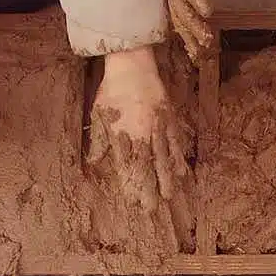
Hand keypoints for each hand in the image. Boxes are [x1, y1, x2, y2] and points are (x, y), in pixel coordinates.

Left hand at [88, 47, 190, 211]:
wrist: (133, 67)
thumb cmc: (112, 91)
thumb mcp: (99, 116)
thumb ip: (99, 141)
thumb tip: (93, 162)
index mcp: (123, 136)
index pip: (127, 167)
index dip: (131, 185)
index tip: (132, 201)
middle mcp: (142, 136)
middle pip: (147, 167)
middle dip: (150, 189)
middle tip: (152, 208)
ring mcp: (158, 129)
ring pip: (164, 158)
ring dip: (166, 179)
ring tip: (170, 195)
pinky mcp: (169, 120)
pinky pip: (176, 143)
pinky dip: (179, 159)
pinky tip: (182, 171)